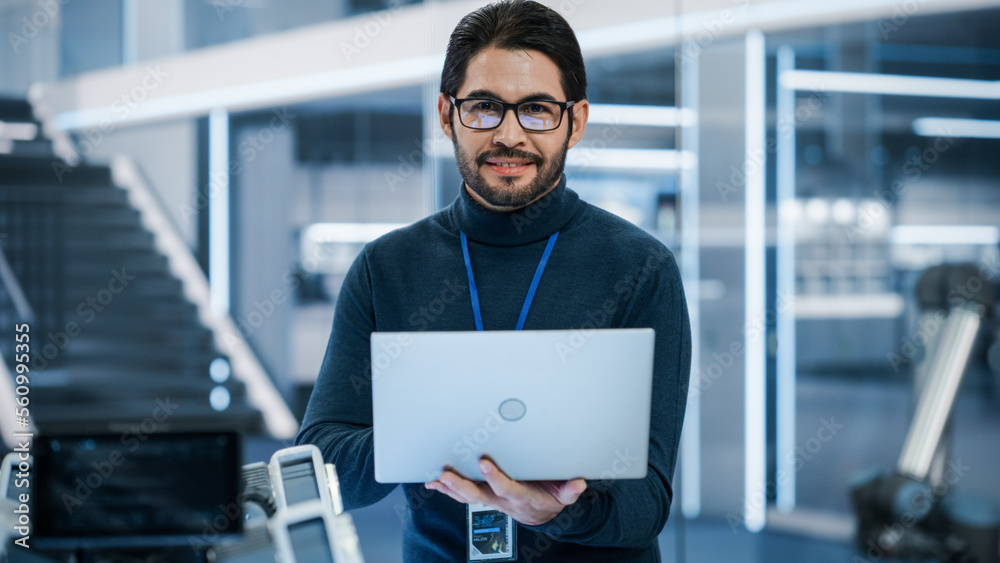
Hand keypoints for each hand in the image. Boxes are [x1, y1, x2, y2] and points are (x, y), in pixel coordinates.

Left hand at [424, 457, 586, 525]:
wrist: (538, 513)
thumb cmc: (549, 498)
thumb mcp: (563, 496)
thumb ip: (569, 491)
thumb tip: (579, 483)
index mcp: (521, 496)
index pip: (505, 487)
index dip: (494, 477)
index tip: (484, 462)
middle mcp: (501, 500)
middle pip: (478, 495)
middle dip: (461, 485)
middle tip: (447, 474)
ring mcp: (490, 499)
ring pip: (466, 496)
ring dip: (450, 487)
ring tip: (436, 477)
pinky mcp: (483, 496)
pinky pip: (461, 495)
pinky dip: (446, 490)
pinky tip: (433, 483)